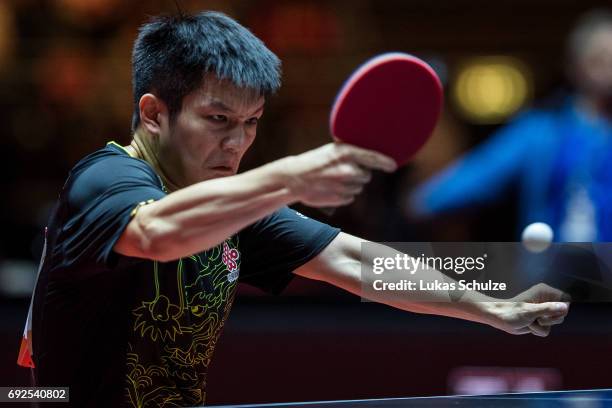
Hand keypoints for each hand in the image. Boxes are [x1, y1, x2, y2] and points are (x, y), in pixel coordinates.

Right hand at [280, 143, 396, 206]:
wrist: (293, 179)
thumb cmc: (312, 162)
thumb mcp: (330, 151)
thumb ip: (348, 153)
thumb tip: (367, 154)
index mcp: (346, 153)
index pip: (374, 158)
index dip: (386, 163)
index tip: (393, 166)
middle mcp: (348, 169)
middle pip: (366, 176)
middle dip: (359, 175)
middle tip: (342, 172)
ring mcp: (345, 185)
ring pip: (358, 187)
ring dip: (350, 185)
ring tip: (333, 180)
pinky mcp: (341, 198)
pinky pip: (350, 197)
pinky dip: (344, 194)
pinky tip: (330, 188)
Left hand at [483, 283, 569, 336]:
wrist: (499, 318)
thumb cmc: (511, 311)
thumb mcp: (530, 311)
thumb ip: (548, 309)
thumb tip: (564, 307)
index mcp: (545, 292)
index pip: (566, 299)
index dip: (563, 309)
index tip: (551, 313)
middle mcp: (546, 300)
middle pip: (562, 314)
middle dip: (551, 320)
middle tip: (538, 319)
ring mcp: (543, 311)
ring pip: (555, 323)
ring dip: (543, 326)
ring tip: (531, 321)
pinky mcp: (539, 320)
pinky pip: (547, 329)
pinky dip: (538, 330)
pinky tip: (529, 326)